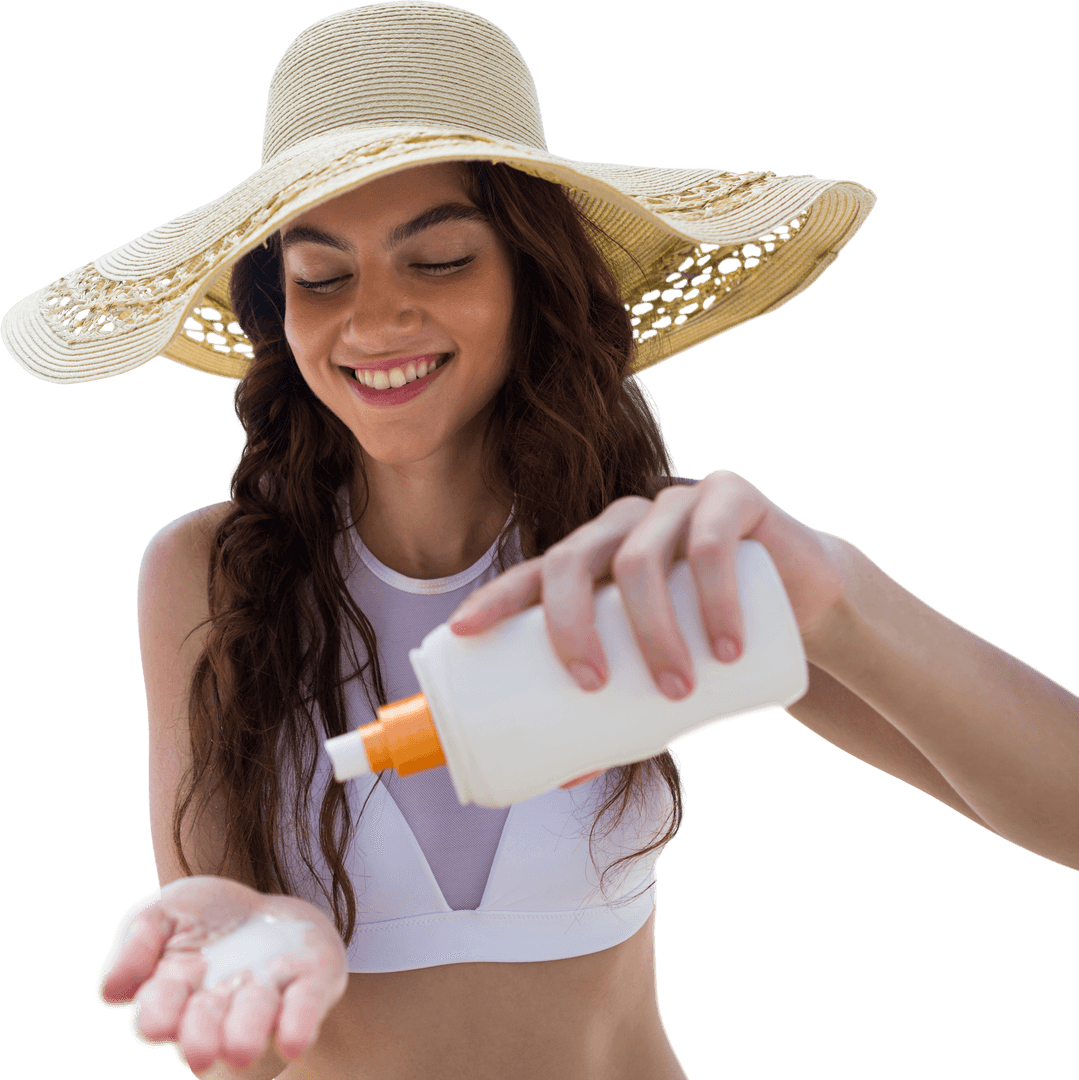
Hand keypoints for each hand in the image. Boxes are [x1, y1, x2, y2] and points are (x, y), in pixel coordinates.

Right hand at [97, 876, 347, 1073]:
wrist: (266, 911)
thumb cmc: (203, 920)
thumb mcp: (161, 913)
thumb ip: (135, 944)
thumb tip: (110, 992)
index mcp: (173, 994)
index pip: (159, 1012)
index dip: (160, 1015)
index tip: (159, 1022)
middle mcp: (218, 1007)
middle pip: (206, 1025)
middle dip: (202, 1036)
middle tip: (202, 1052)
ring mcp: (265, 997)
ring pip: (255, 1017)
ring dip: (248, 1031)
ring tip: (242, 1048)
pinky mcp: (309, 987)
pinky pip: (304, 1007)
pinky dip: (298, 1024)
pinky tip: (294, 1041)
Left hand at [448, 470, 848, 785]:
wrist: (801, 603)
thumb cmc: (709, 641)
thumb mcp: (658, 674)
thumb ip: (619, 712)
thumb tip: (563, 779)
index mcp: (596, 557)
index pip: (535, 571)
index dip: (495, 597)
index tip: (464, 632)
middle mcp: (625, 524)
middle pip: (574, 559)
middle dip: (570, 625)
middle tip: (593, 687)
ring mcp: (676, 504)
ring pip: (642, 558)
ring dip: (654, 631)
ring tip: (679, 692)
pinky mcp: (732, 498)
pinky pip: (711, 542)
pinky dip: (715, 598)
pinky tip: (727, 647)